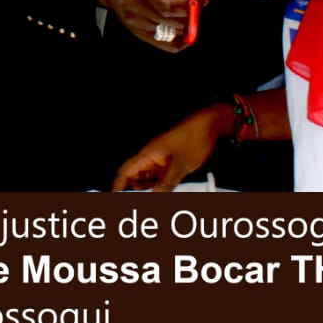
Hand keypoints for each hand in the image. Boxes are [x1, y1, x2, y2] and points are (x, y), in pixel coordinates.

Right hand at [97, 0, 207, 51]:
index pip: (166, 4)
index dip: (188, 4)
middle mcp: (132, 4)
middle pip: (171, 21)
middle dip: (191, 12)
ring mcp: (133, 21)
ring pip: (170, 32)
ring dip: (185, 22)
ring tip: (185, 7)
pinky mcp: (136, 31)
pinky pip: (164, 44)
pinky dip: (179, 39)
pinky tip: (183, 26)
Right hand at [111, 103, 226, 191]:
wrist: (208, 124)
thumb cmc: (193, 138)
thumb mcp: (180, 166)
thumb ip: (166, 184)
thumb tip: (155, 195)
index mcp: (147, 153)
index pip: (125, 171)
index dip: (118, 184)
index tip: (115, 195)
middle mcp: (150, 153)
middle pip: (134, 174)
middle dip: (135, 188)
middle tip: (140, 198)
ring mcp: (160, 155)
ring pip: (147, 174)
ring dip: (148, 185)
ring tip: (157, 194)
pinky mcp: (169, 157)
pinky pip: (158, 172)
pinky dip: (159, 181)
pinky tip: (166, 187)